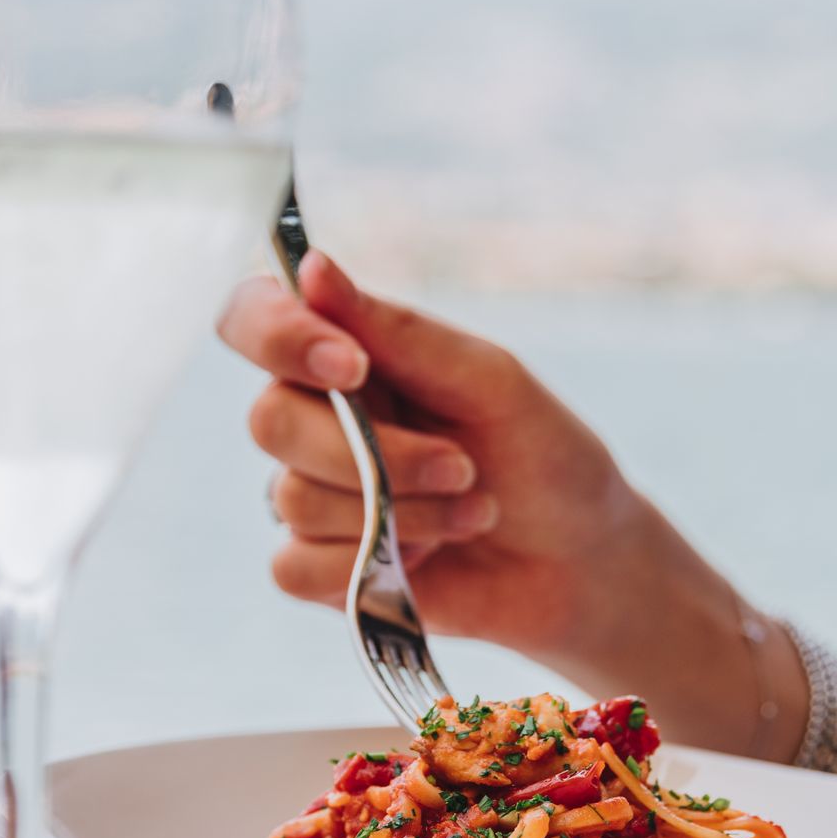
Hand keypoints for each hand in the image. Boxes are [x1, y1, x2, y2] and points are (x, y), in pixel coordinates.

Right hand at [216, 252, 652, 658]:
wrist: (581, 561)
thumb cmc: (543, 456)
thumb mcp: (489, 381)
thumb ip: (397, 332)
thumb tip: (311, 268)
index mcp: (348, 358)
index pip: (255, 319)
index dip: (280, 337)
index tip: (353, 367)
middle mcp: (317, 420)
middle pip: (271, 421)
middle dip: (373, 454)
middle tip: (462, 465)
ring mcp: (314, 496)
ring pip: (293, 500)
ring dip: (400, 513)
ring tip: (472, 512)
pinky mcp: (320, 569)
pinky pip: (296, 568)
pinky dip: (370, 565)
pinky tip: (428, 558)